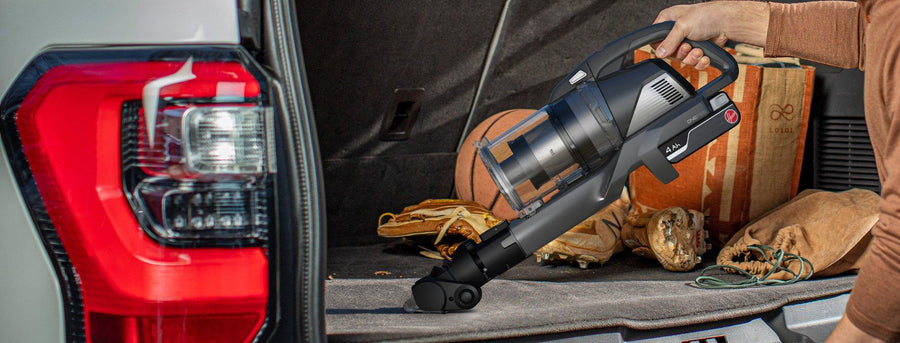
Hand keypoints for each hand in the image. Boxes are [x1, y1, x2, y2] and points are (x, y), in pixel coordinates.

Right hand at [653, 2, 768, 69]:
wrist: (727, 22)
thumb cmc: (707, 15)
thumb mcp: (683, 26)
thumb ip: (669, 41)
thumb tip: (659, 53)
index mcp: (669, 20)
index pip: (656, 39)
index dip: (661, 47)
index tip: (668, 49)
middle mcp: (677, 31)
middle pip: (670, 52)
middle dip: (681, 53)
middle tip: (687, 47)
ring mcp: (688, 41)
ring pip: (682, 59)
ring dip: (691, 58)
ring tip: (698, 51)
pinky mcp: (698, 49)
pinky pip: (693, 62)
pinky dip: (699, 62)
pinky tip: (704, 56)